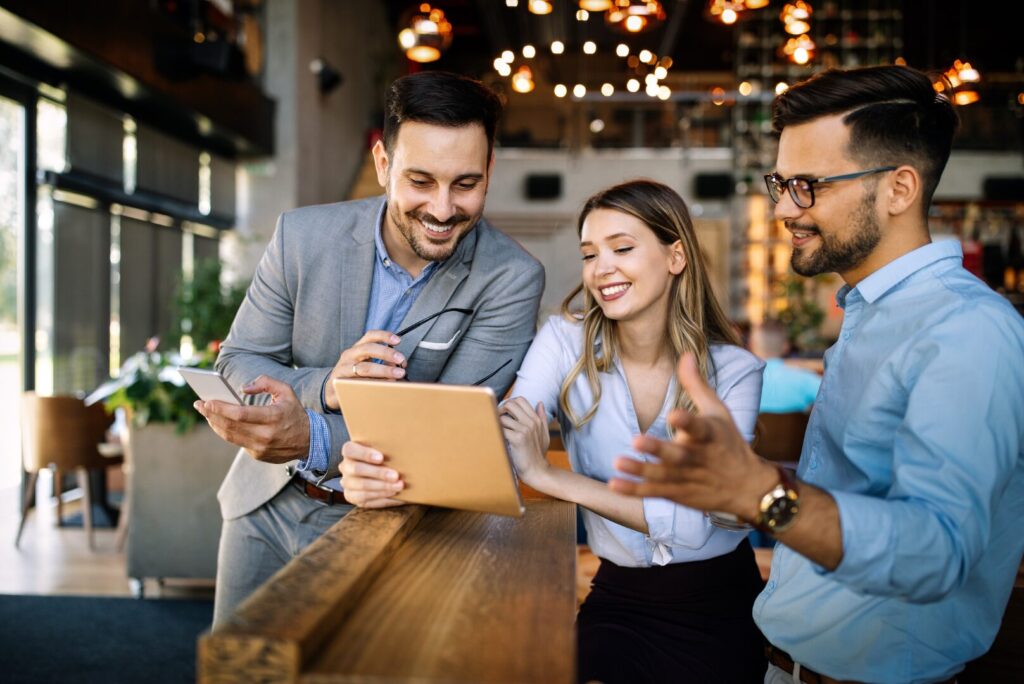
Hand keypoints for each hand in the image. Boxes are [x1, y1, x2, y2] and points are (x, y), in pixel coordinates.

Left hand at [195, 375, 310, 463]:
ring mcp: (261, 447)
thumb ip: (265, 382)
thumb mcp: (286, 391)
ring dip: (214, 424)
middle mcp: (266, 435)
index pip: (240, 414)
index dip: (221, 408)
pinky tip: (219, 422)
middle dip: (211, 414)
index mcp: (274, 417)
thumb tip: (242, 388)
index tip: (207, 401)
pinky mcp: (258, 455)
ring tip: (206, 413)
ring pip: (230, 436)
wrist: (309, 440)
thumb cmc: (294, 412)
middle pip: (230, 426)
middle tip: (199, 405)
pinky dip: (226, 431)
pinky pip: (236, 442)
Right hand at [323, 330, 407, 410]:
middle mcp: (349, 356)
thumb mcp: (368, 366)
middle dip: (386, 353)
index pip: (370, 336)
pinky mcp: (339, 383)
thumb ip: (383, 363)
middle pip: (367, 349)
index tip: (398, 340)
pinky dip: (373, 385)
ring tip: (397, 375)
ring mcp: (343, 369)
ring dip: (383, 370)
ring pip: (364, 368)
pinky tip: (384, 388)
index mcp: (357, 349)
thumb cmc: (354, 376)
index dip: (384, 336)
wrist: (332, 391)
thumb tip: (399, 365)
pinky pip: (359, 384)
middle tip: (401, 359)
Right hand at [339, 440, 404, 507]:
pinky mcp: (353, 497)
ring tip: (398, 486)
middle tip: (395, 476)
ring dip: (383, 487)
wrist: (379, 474)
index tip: (381, 458)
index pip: (350, 450)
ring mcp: (347, 483)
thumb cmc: (383, 457)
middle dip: (378, 473)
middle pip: (357, 469)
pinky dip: (383, 497)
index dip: (364, 454)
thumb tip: (403, 446)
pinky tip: (395, 495)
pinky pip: (366, 499)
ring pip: (362, 486)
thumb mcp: (382, 449)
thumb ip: (386, 448)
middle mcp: (345, 467)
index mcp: (350, 451)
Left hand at [499, 398, 550, 486]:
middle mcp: (531, 422)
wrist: (537, 470)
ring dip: (498, 424)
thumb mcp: (544, 434)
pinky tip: (500, 439)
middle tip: (498, 420)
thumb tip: (540, 403)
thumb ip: (542, 418)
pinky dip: (497, 432)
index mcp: (536, 419)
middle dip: (501, 410)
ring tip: (499, 433)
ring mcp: (525, 430)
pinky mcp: (518, 438)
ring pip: (503, 417)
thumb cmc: (538, 454)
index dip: (509, 403)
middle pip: (511, 404)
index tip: (505, 413)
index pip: (520, 400)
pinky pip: (501, 428)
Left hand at [609, 353, 776, 522]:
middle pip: (677, 455)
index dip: (687, 422)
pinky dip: (634, 491)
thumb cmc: (728, 442)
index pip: (699, 428)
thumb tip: (685, 354)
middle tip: (636, 440)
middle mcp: (698, 458)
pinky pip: (654, 492)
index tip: (674, 414)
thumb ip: (696, 385)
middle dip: (658, 449)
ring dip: (640, 470)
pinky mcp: (677, 493)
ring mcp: (687, 478)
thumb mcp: (718, 411)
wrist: (747, 487)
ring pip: (662, 475)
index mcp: (709, 435)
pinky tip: (614, 484)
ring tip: (618, 462)